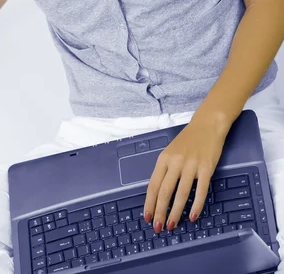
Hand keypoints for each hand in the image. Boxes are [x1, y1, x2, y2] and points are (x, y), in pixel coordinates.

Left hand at [143, 119, 227, 233]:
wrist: (207, 125)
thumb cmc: (188, 140)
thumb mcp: (171, 152)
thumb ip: (165, 170)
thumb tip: (158, 194)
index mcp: (164, 159)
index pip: (153, 185)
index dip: (149, 203)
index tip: (146, 217)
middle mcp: (176, 162)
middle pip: (164, 192)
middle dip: (160, 212)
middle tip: (157, 227)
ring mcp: (191, 165)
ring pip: (181, 193)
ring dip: (176, 212)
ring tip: (172, 225)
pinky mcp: (206, 168)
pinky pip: (201, 190)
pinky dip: (196, 205)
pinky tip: (192, 216)